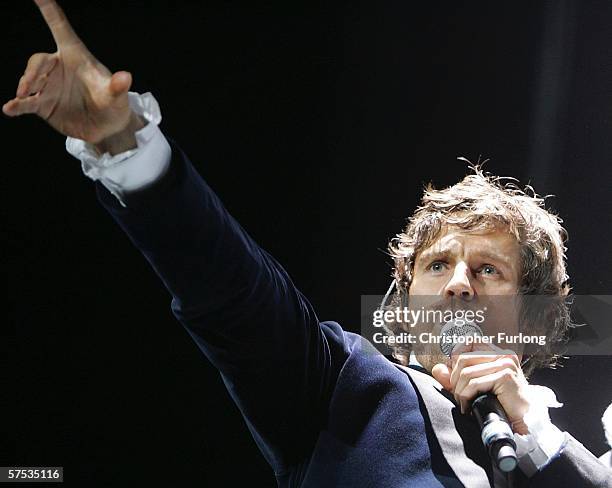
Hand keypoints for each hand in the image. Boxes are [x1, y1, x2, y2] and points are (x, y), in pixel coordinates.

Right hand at [3, 0, 141, 148]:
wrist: (108, 128)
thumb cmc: (113, 104)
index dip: (48, 9)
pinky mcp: (43, 105)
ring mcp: (48, 86)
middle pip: (38, 60)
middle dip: (32, 71)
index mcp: (75, 56)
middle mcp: (58, 68)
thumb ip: (117, 86)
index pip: (59, 28)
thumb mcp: (117, 95)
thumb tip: (126, 77)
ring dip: (25, 86)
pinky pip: (26, 103)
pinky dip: (17, 105)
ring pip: (29, 80)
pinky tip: (9, 108)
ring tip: (24, 96)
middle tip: (30, 85)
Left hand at [432, 342, 530, 434]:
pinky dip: (467, 397)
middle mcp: (502, 354)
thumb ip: (454, 377)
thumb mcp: (473, 387)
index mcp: (496, 353)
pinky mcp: (505, 375)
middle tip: (459, 397)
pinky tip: (469, 407)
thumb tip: (438, 369)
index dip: (456, 358)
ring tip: (464, 404)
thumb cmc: (499, 404)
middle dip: (455, 380)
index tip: (455, 378)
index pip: (469, 342)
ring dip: (460, 392)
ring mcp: (505, 363)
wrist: (521, 421)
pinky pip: (474, 384)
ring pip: (466, 373)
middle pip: (463, 359)